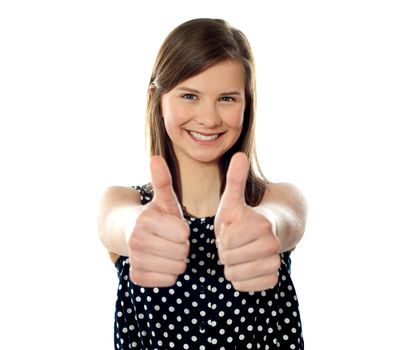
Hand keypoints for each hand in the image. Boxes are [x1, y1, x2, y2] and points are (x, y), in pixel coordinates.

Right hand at [128, 156, 189, 286]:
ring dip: (177, 261)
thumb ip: (163, 181)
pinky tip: (160, 262)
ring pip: (177, 269)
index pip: (185, 235)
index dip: (184, 231)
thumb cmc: (156, 216)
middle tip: (171, 239)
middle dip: (182, 247)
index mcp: (146, 220)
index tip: (174, 227)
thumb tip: (155, 157)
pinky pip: (167, 281)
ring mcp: (134, 260)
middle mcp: (136, 240)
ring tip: (166, 250)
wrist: (130, 234)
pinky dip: (168, 274)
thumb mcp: (163, 200)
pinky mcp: (136, 277)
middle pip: (182, 253)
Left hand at [214, 152, 280, 291]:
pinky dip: (240, 278)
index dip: (221, 237)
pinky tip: (245, 265)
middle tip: (233, 242)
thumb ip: (234, 180)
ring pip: (235, 276)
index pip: (224, 243)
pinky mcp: (274, 278)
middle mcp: (272, 244)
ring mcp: (275, 262)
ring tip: (238, 252)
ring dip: (231, 266)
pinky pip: (246, 286)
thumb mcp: (233, 200)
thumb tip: (239, 154)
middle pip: (228, 261)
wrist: (269, 233)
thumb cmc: (243, 216)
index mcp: (259, 223)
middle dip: (225, 252)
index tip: (230, 230)